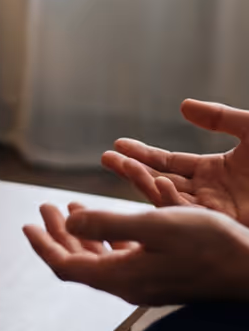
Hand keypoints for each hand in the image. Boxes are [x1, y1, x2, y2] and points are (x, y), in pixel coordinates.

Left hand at [23, 202, 248, 306]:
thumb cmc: (211, 245)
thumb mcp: (156, 226)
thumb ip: (108, 223)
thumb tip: (69, 220)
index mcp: (122, 276)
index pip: (66, 266)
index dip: (43, 245)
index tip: (26, 224)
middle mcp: (129, 284)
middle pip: (79, 261)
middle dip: (57, 233)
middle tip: (46, 206)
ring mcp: (145, 281)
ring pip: (99, 258)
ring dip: (81, 232)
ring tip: (69, 207)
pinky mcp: (161, 275)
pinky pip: (122, 256)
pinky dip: (107, 236)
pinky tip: (108, 220)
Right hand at [101, 99, 248, 225]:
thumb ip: (220, 117)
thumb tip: (183, 105)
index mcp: (214, 172)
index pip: (168, 164)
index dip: (143, 154)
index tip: (119, 144)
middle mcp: (209, 193)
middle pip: (160, 181)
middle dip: (132, 169)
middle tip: (106, 157)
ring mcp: (214, 210)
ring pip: (169, 199)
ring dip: (144, 183)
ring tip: (125, 165)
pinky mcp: (223, 224)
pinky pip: (189, 215)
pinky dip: (172, 201)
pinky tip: (160, 182)